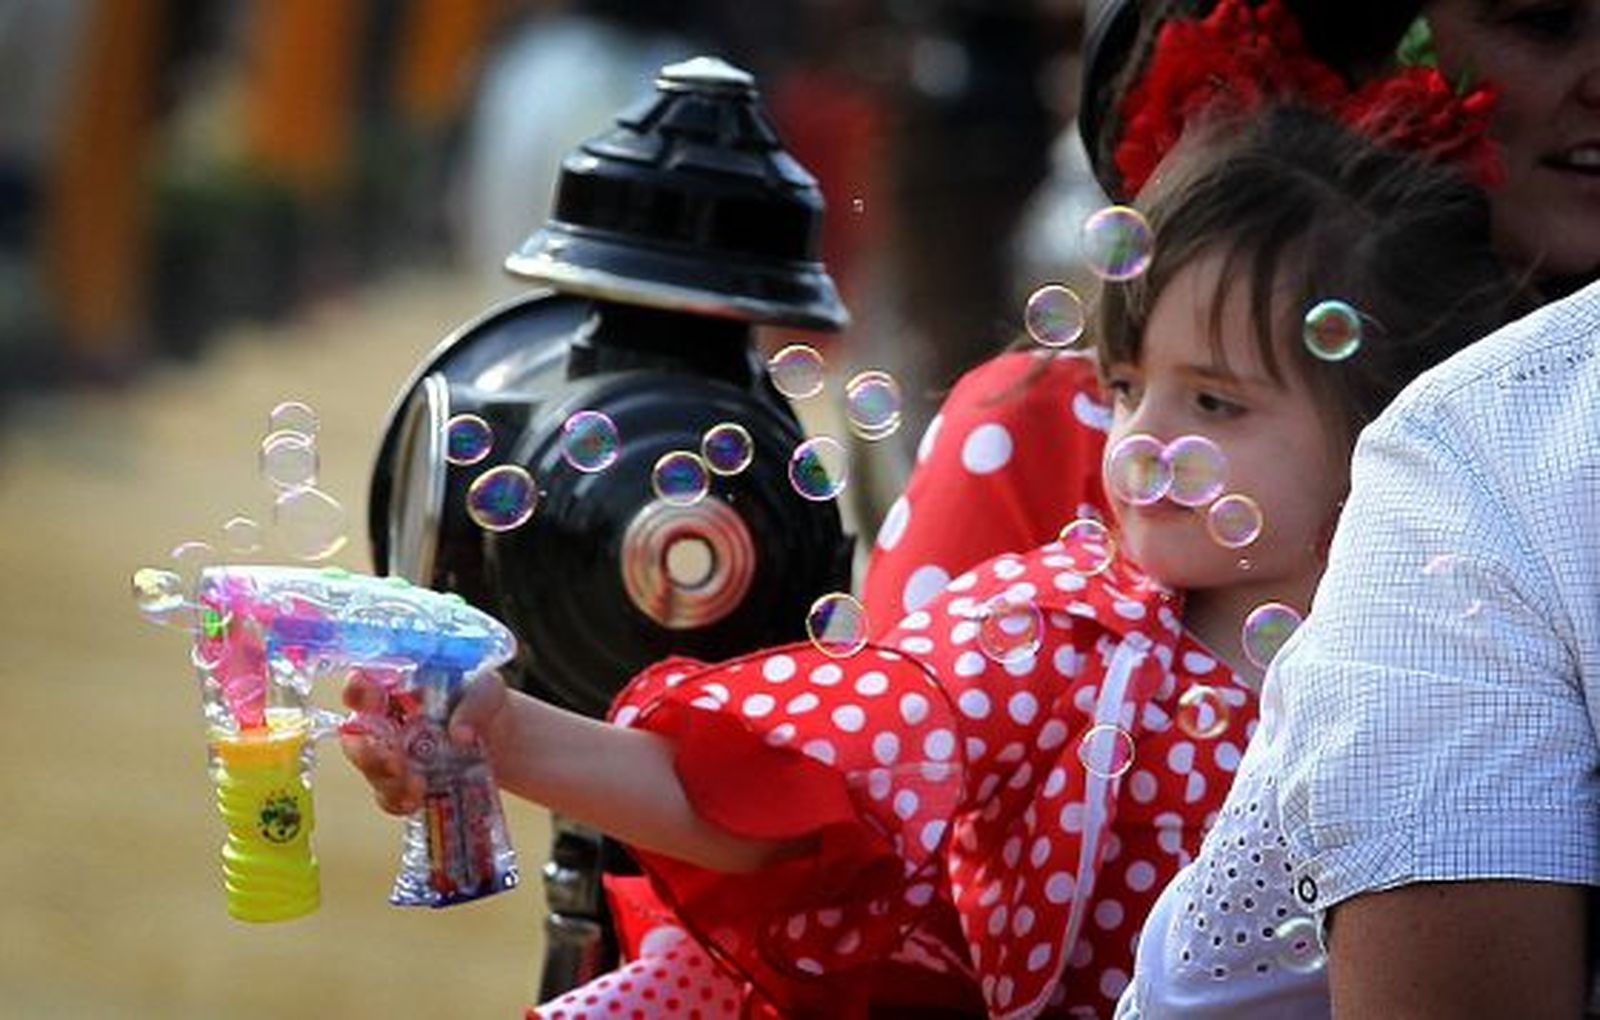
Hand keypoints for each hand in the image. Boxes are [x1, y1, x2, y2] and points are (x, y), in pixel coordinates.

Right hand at [338, 669, 510, 815]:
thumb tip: (458, 734)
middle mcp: (387, 719)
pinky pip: (388, 796)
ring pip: (369, 768)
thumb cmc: (487, 702)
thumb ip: (474, 704)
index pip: (364, 683)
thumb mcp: (489, 691)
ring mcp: (394, 753)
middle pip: (355, 734)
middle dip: (365, 750)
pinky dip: (398, 800)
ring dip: (385, 778)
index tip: (373, 699)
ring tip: (417, 783)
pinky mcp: (405, 782)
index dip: (357, 690)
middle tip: (392, 760)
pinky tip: (416, 799)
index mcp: (399, 687)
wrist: (505, 740)